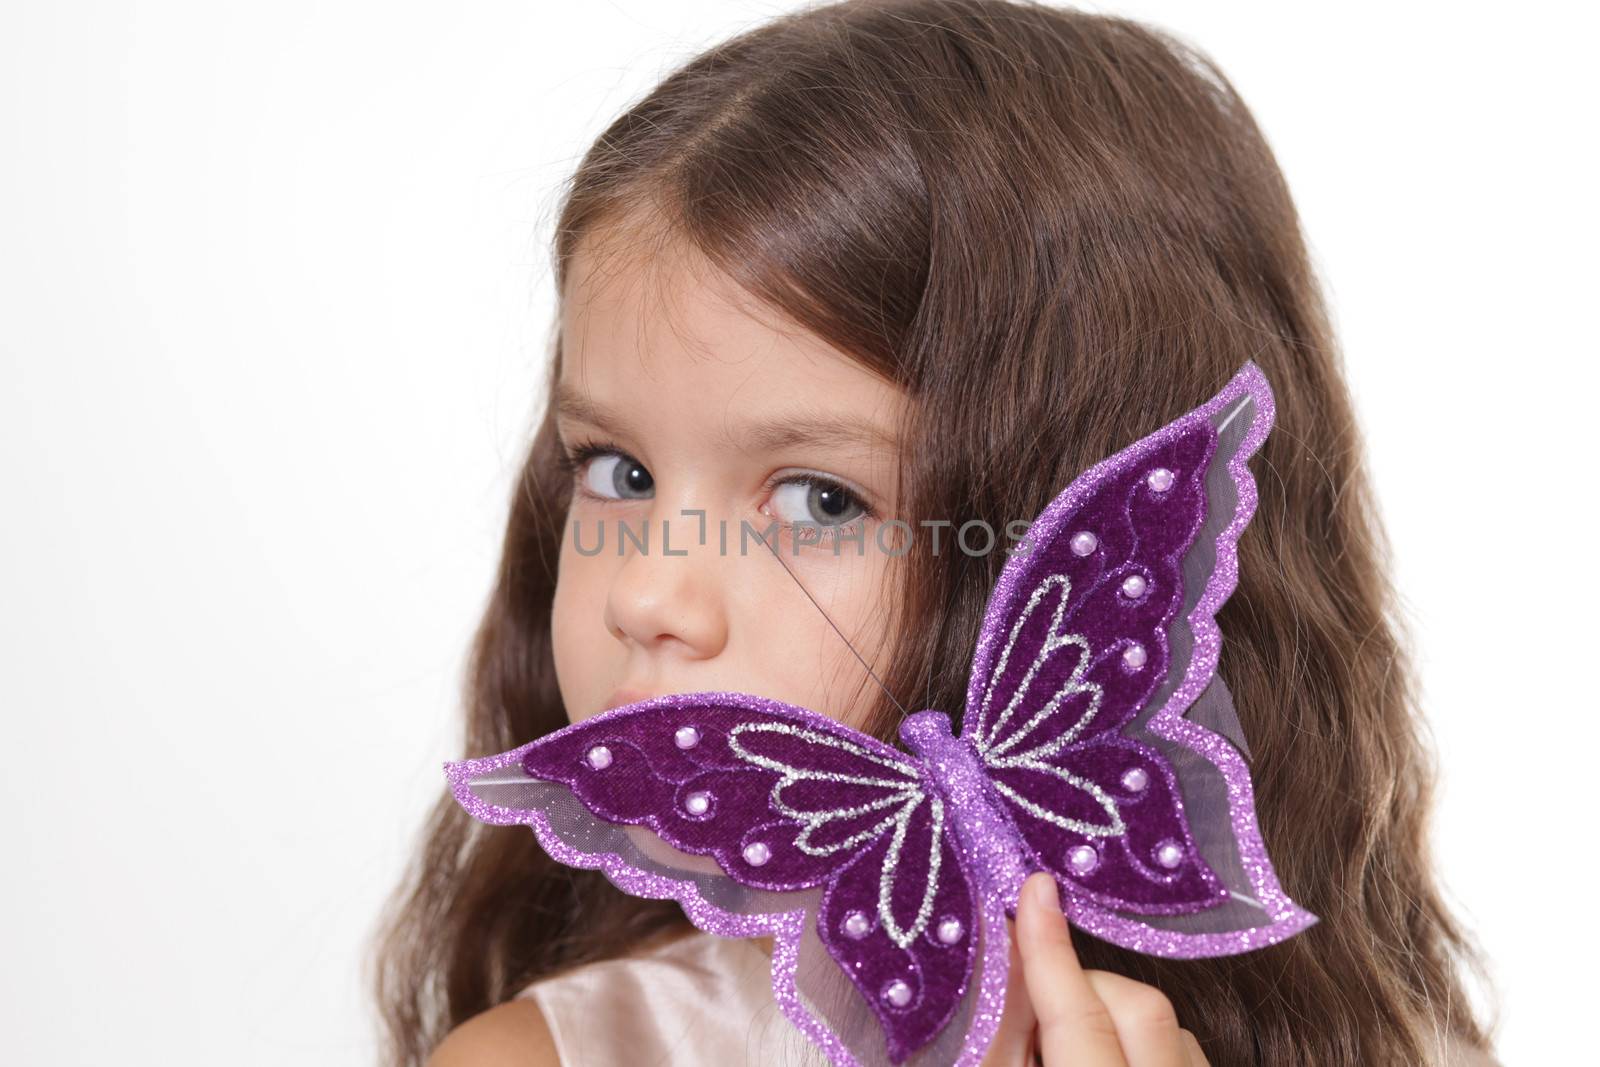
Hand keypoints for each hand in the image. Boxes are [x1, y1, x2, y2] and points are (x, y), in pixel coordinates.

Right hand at [983, 872, 1209, 1065]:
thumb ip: (1006, 1037)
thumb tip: (1003, 955)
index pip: (1081, 1018)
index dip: (1051, 954)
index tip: (1035, 889)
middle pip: (1140, 1008)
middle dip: (1084, 989)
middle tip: (1038, 1014)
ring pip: (1170, 1027)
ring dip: (1117, 1017)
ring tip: (1068, 1048)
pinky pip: (1186, 1051)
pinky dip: (1146, 1043)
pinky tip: (1110, 1064)